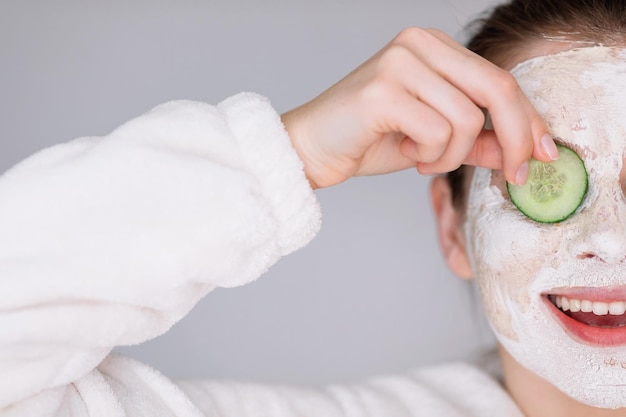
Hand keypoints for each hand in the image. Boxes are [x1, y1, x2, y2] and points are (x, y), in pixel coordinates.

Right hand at [281, 27, 557, 188]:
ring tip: (422, 158)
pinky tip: (407, 154)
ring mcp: (399, 63)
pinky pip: (438, 131)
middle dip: (515, 138)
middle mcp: (418, 44)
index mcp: (433, 47)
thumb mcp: (435, 141)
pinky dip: (430, 156)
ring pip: (467, 118)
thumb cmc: (368, 140)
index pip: (499, 78)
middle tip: (513, 175)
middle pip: (496, 88)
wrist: (310, 149)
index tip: (542, 154)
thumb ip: (478, 140)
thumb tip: (524, 151)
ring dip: (452, 155)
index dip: (529, 119)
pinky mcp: (383, 90)